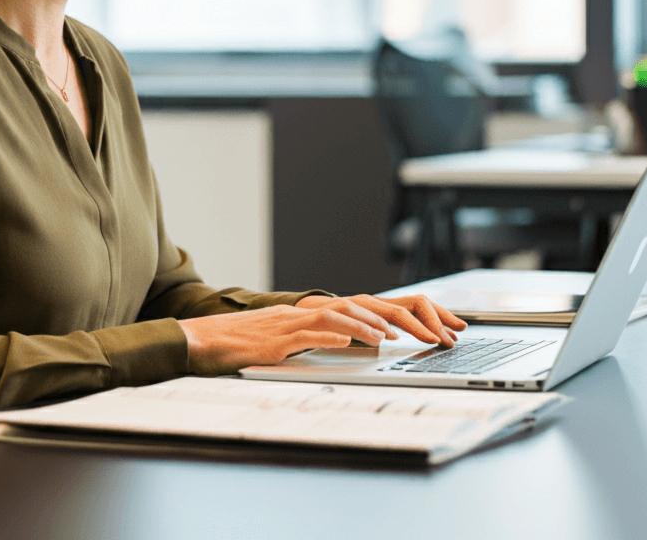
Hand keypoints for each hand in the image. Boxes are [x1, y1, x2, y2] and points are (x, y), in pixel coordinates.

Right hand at [177, 295, 465, 375]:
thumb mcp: (294, 341)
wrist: (207, 340)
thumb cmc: (248, 344)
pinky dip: (336, 333)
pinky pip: (313, 331)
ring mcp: (296, 321)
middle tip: (439, 333)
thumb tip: (351, 340)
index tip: (438, 328)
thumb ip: (322, 337)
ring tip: (399, 337)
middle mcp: (312, 311)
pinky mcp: (280, 337)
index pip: (372, 306)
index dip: (407, 314)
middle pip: (367, 304)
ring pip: (344, 311)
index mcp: (319, 313)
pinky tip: (355, 341)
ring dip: (374, 323)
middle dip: (407, 316)